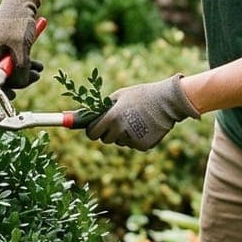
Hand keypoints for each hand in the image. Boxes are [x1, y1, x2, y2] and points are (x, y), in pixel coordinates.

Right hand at [0, 0, 43, 89]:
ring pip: (13, 67)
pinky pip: (17, 59)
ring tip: (40, 68)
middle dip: (21, 78)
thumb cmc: (18, 21)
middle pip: (5, 75)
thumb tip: (20, 85)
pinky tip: (38, 63)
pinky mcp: (9, 43)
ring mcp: (1, 48)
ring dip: (27, 71)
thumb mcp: (21, 47)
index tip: (14, 98)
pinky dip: (27, 62)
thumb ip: (20, 68)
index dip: (5, 89)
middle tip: (36, 76)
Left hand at [85, 74, 199, 150]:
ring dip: (123, 134)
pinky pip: (132, 145)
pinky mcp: (143, 146)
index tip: (96, 127)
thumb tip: (74, 114)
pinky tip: (145, 126)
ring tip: (136, 120)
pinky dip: (136, 138)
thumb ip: (100, 108)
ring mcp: (132, 140)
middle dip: (108, 132)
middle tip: (120, 119)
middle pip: (105, 139)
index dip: (93, 130)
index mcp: (112, 117)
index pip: (92, 133)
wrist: (167, 102)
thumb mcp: (119, 96)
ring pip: (120, 142)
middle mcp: (120, 130)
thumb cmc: (141, 96)